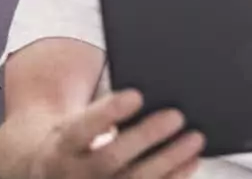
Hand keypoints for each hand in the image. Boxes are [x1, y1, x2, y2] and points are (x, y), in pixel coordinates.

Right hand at [29, 89, 204, 178]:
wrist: (56, 169)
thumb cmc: (79, 133)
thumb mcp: (77, 115)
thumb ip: (102, 103)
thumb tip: (143, 82)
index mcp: (61, 144)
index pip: (82, 129)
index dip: (109, 112)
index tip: (137, 95)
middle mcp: (72, 173)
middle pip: (109, 158)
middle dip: (145, 136)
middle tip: (177, 115)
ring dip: (168, 160)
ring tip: (195, 138)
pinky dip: (172, 177)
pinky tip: (191, 160)